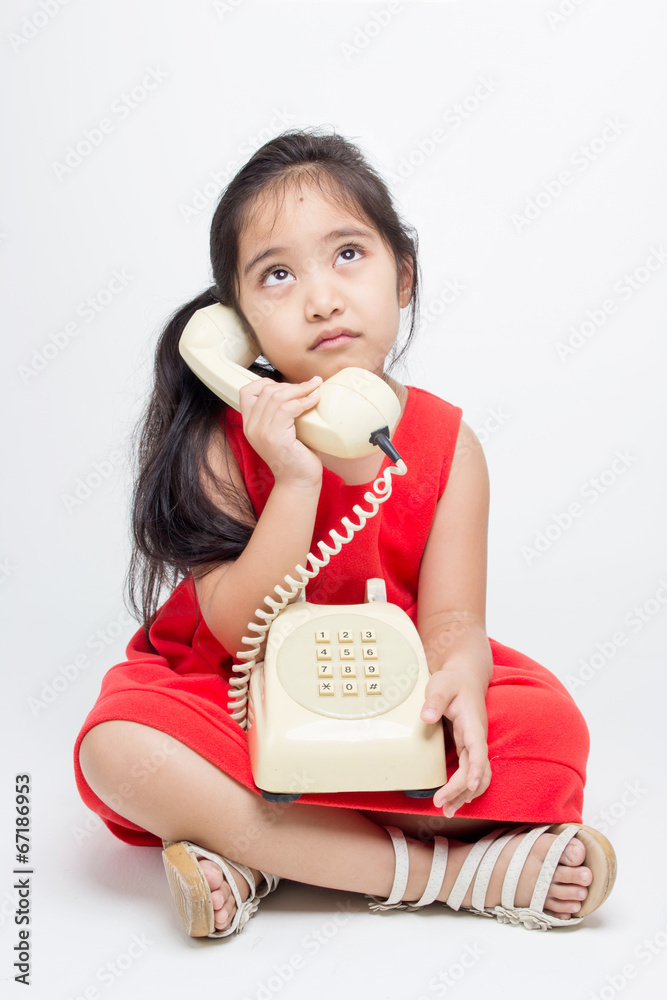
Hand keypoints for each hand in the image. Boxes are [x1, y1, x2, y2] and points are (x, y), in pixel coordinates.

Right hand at [239, 376, 323, 489]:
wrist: (299, 482)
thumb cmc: (297, 456)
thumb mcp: (284, 430)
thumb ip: (283, 412)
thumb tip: (302, 387)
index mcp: (250, 424)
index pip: (247, 391)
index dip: (267, 383)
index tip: (288, 387)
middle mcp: (251, 427)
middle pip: (266, 390)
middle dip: (290, 384)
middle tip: (309, 387)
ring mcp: (261, 432)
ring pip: (276, 396)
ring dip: (299, 388)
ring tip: (315, 388)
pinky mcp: (274, 437)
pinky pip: (288, 408)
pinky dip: (304, 400)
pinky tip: (315, 400)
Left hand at [420, 668, 491, 817]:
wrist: (465, 677)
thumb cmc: (453, 682)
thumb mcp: (441, 685)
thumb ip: (434, 700)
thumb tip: (427, 717)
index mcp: (472, 724)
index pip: (478, 750)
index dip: (476, 769)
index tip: (470, 785)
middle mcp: (476, 738)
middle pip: (476, 770)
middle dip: (461, 789)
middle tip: (440, 804)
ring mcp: (473, 745)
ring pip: (477, 776)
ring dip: (465, 794)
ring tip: (447, 811)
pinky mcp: (467, 748)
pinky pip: (470, 772)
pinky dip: (464, 788)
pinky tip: (455, 800)